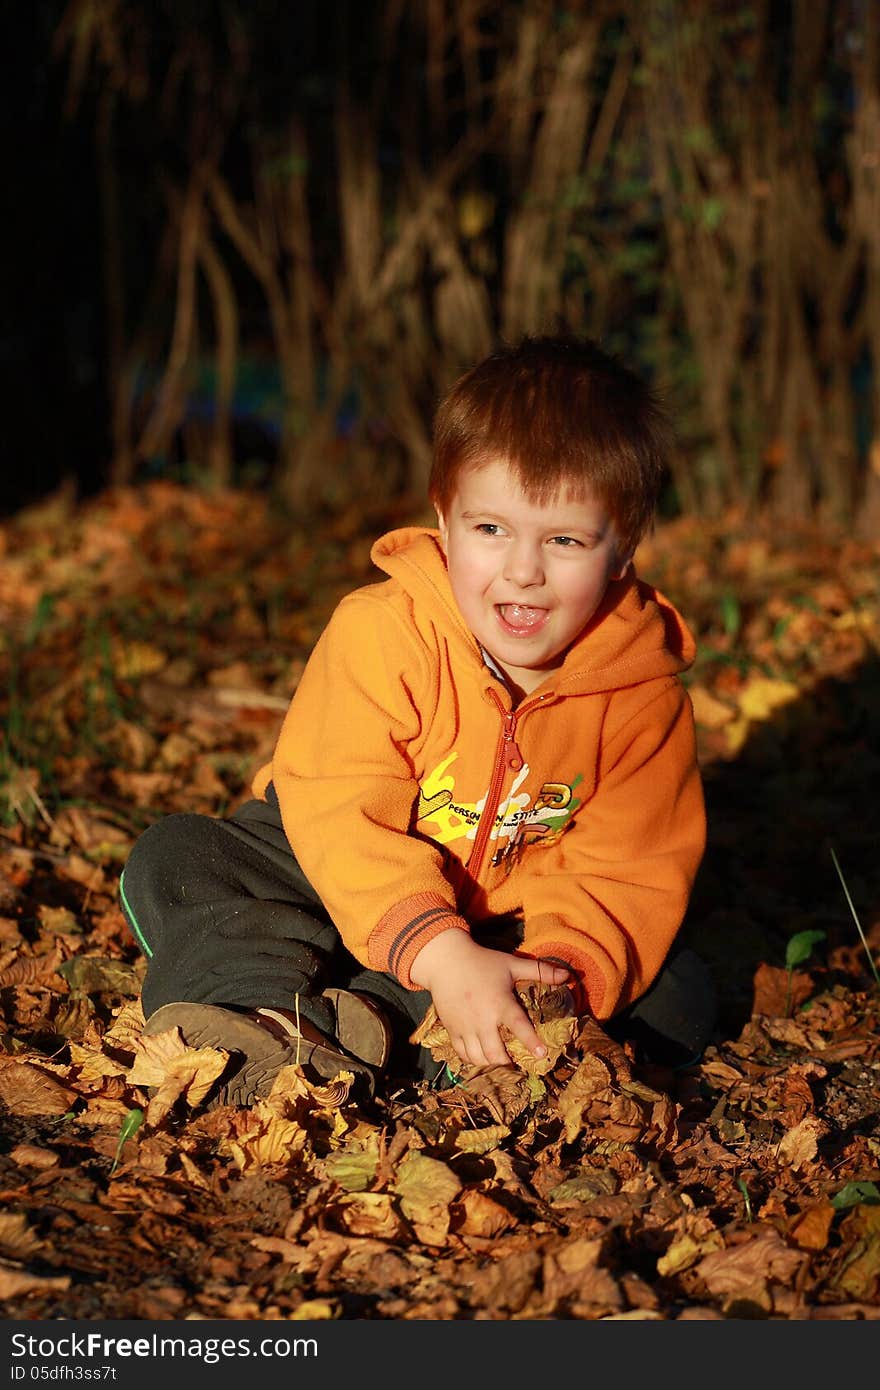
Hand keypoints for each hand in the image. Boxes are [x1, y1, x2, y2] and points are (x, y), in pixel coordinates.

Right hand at [410, 929, 570, 1067]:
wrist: (446, 960)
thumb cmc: (483, 962)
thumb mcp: (512, 964)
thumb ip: (540, 971)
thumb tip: (568, 975)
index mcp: (500, 1003)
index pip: (518, 1026)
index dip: (531, 1042)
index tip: (542, 1055)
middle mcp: (482, 1019)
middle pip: (496, 1053)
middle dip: (508, 1061)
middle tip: (516, 1059)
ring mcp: (465, 1026)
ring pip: (479, 1058)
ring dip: (491, 1062)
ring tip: (499, 1058)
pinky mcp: (452, 1029)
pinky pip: (462, 1054)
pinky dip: (473, 1059)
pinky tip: (481, 1054)